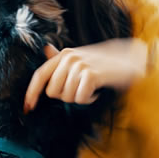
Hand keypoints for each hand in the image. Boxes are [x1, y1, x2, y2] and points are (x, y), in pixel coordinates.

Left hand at [24, 38, 148, 111]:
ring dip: (80, 98)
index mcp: (63, 54)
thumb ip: (62, 58)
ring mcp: (79, 65)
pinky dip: (89, 99)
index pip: (40, 75)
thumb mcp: (80, 56)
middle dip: (66, 96)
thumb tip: (45, 50)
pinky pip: (80, 98)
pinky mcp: (91, 74)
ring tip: (90, 88)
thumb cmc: (103, 62)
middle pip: (52, 92)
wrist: (130, 60)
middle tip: (80, 90)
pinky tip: (96, 90)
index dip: (31, 92)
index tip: (28, 107)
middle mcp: (68, 58)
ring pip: (67, 97)